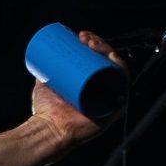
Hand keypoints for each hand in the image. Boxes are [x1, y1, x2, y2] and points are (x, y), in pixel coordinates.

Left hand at [29, 28, 121, 146]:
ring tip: (91, 43)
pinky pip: (123, 87)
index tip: (79, 35)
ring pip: (114, 69)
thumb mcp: (45, 85)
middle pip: (106, 61)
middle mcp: (102, 91)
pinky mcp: (114, 109)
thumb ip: (45, 73)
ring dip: (107, 51)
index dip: (92, 44)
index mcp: (90, 85)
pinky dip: (120, 70)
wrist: (47, 129)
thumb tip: (42, 59)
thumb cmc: (45, 111)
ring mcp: (109, 99)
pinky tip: (112, 58)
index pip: (96, 60)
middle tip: (83, 38)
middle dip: (99, 44)